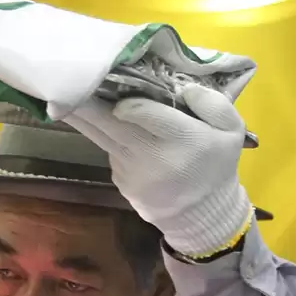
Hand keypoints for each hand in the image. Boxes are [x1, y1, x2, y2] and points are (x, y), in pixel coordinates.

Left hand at [56, 85, 253, 257]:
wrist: (202, 216)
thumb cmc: (216, 165)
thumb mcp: (232, 131)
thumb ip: (213, 104)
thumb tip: (183, 88)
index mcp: (182, 140)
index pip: (142, 113)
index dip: (124, 98)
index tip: (112, 80)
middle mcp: (151, 155)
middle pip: (109, 122)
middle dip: (84, 100)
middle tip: (63, 79)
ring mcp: (130, 171)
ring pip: (100, 135)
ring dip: (81, 114)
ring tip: (63, 92)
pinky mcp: (119, 180)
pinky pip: (109, 150)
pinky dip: (105, 135)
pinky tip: (104, 121)